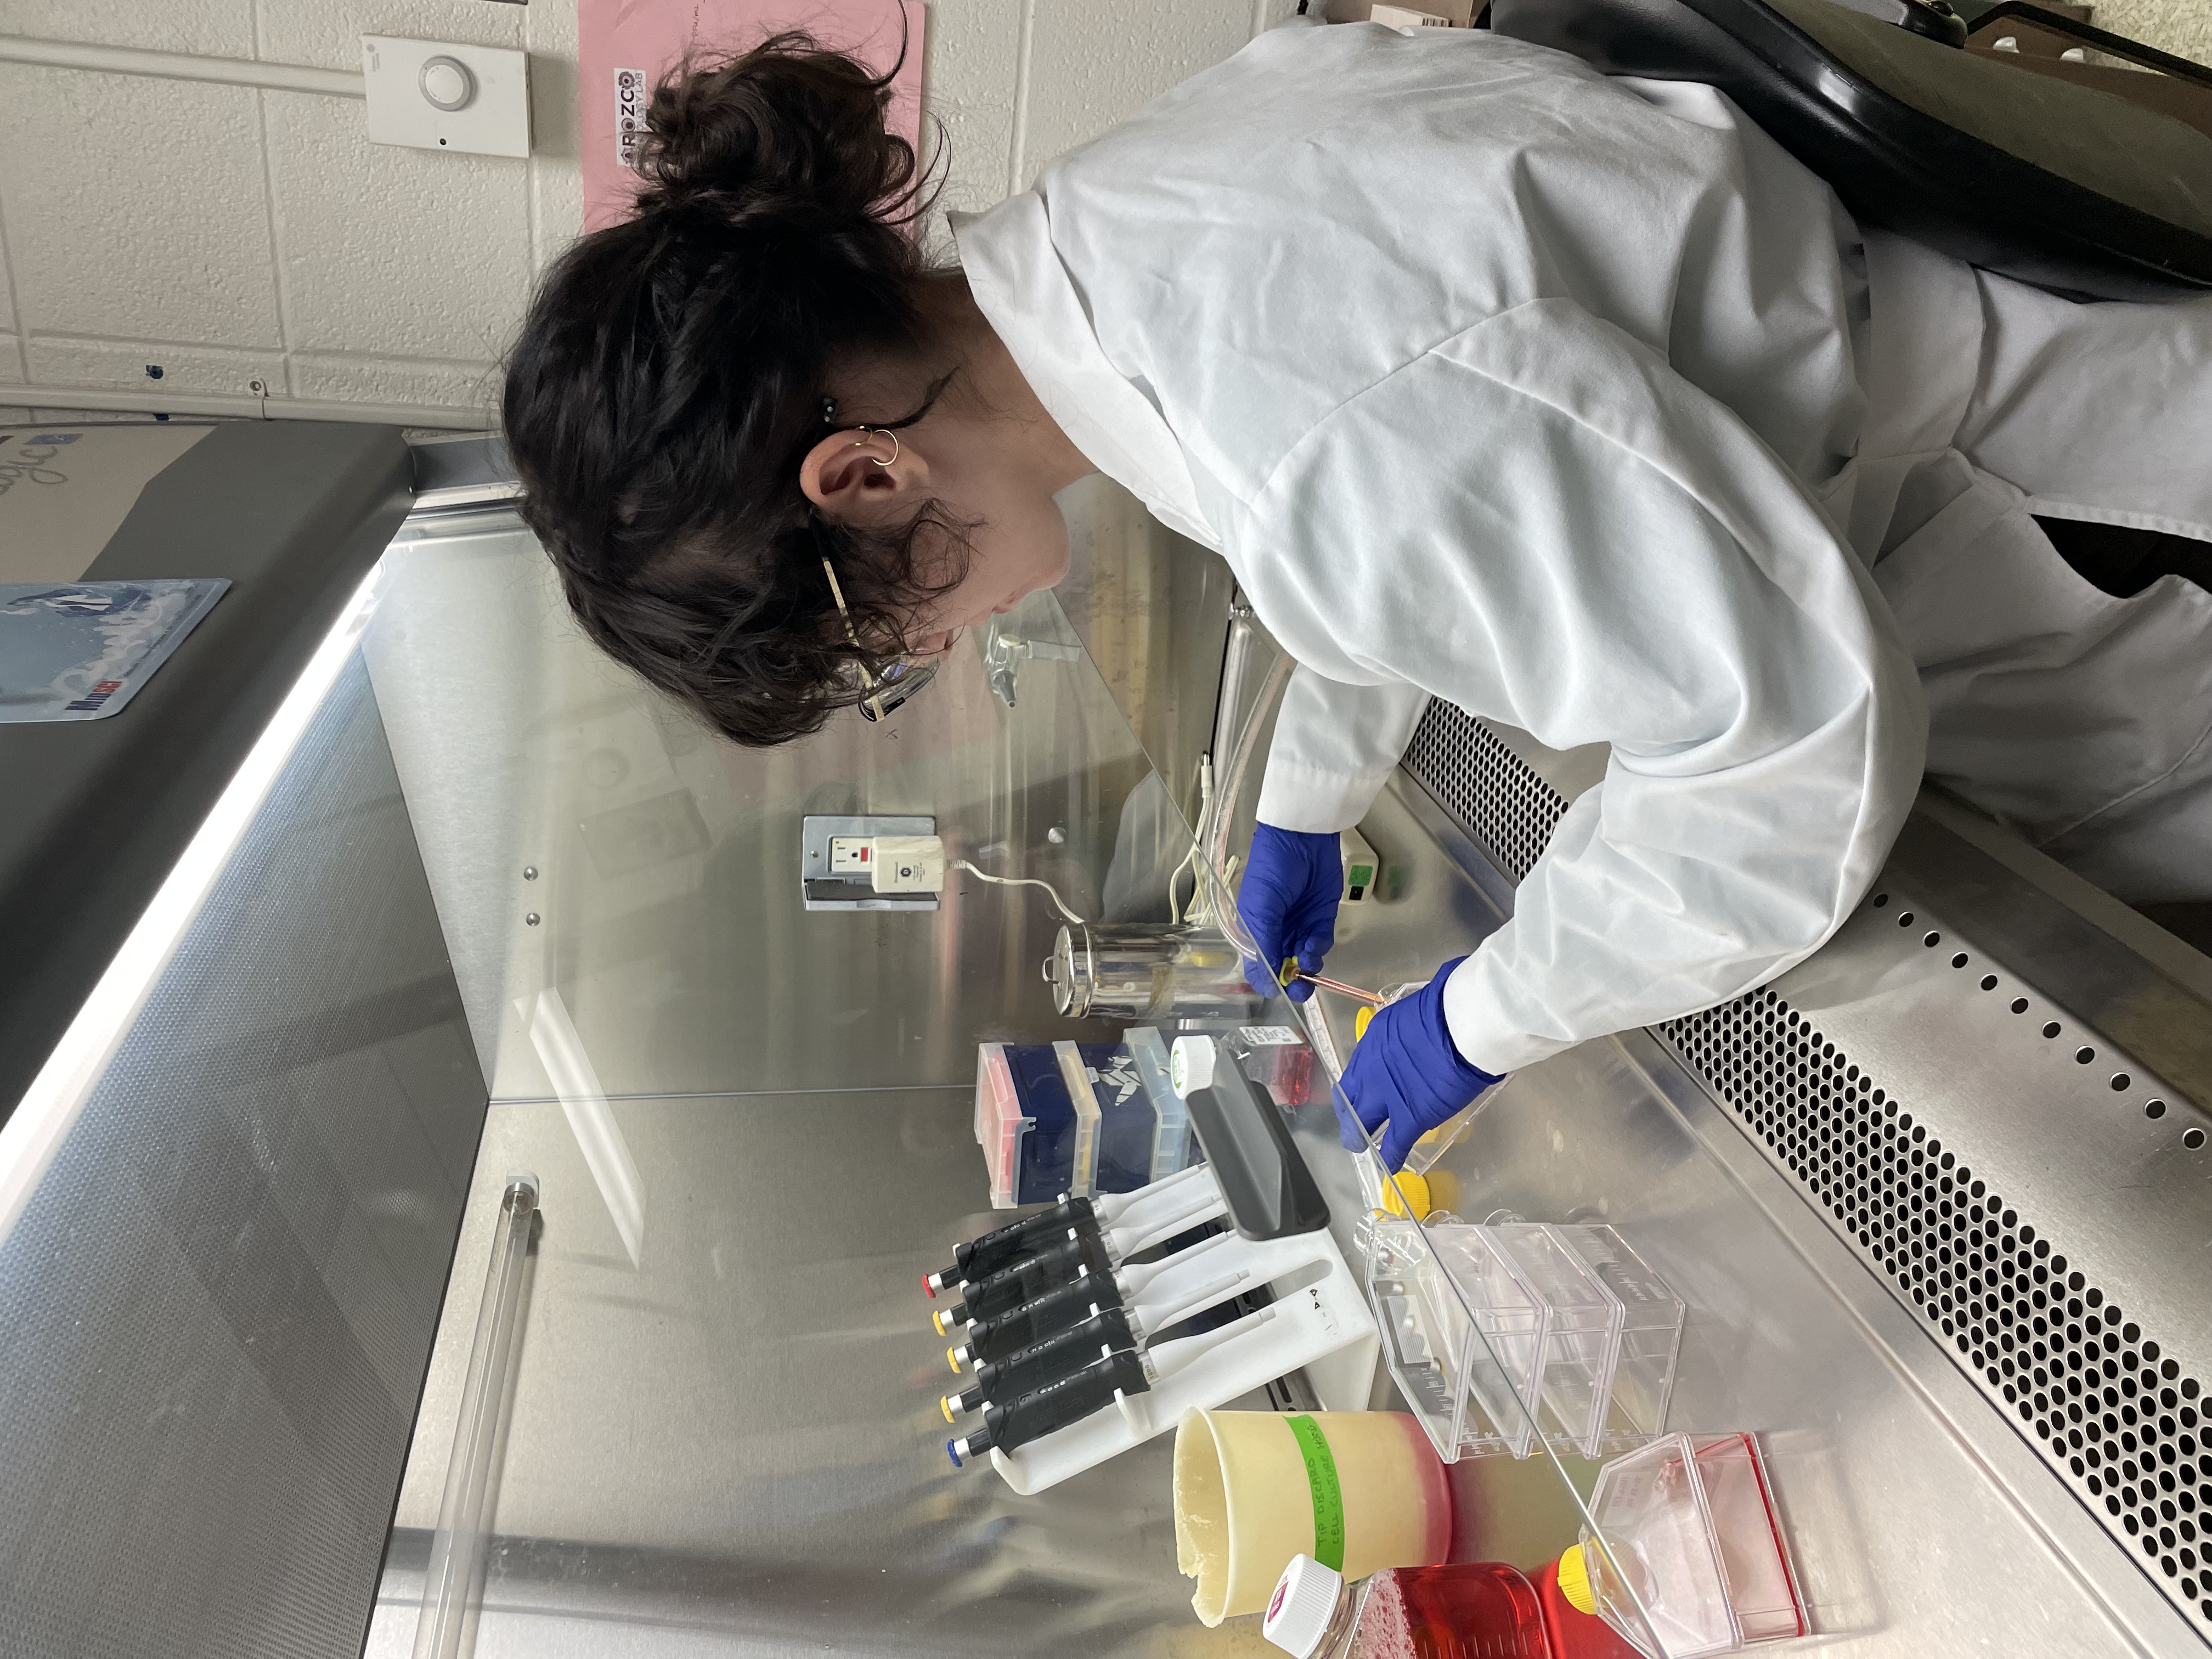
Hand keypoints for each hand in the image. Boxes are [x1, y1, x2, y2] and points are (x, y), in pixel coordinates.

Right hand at [1236, 823, 1341, 1001]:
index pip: (1258, 967)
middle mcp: (1276, 933)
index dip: (1268, 981)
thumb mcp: (1261, 908)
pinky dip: (1319, 949)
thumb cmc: (1273, 870)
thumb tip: (1265, 978)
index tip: (1280, 989)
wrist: (1303, 839)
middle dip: (1293, 982)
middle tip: (1301, 989)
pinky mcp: (1321, 920)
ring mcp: (1299, 927)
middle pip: (1283, 969)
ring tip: (1308, 958)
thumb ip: (1264, 943)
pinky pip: (1321, 945)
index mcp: (1254, 931)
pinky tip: (1314, 943)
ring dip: (1307, 966)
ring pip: (1304, 961)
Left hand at [1338, 957, 1503, 1169]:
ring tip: (1362, 1148)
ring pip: (1362, 1123)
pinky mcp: (1410, 1115)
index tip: (1354, 1096)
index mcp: (1374, 1040)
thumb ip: (1411, 1028)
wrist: (1463, 1023)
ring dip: (1361, 1138)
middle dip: (1348, 1116)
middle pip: (1350, 1099)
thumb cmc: (1449, 1006)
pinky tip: (1388, 1166)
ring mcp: (1387, 1094)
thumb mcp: (1416, 1009)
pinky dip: (1390, 1157)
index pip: (1354, 1071)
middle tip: (1352, 1127)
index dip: (1352, 1088)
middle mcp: (1371, 1068)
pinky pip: (1394, 1143)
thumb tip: (1422, 1028)